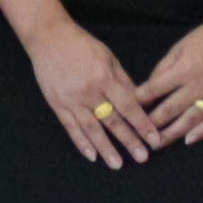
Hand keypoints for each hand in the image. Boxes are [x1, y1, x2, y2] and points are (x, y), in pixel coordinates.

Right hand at [23, 18, 152, 166]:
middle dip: (129, 140)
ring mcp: (71, 99)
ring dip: (106, 148)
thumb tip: (140, 103)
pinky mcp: (57, 104)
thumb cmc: (82, 45)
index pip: (127, 106)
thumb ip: (123, 81)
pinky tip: (91, 156)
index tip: (154, 139)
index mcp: (103, 77)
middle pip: (112, 120)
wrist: (48, 37)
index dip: (142, 124)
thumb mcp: (108, 57)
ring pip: (92, 128)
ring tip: (117, 164)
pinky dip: (81, 143)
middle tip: (142, 157)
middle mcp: (88, 91)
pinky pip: (71, 127)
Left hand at [131, 16, 202, 146]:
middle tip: (138, 135)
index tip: (128, 110)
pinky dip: (202, 132)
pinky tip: (189, 141)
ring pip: (190, 120)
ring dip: (172, 134)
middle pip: (169, 110)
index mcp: (182, 70)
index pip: (154, 90)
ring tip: (158, 144)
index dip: (139, 101)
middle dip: (151, 124)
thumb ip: (164, 67)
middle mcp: (197, 86)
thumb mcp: (180, 46)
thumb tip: (150, 85)